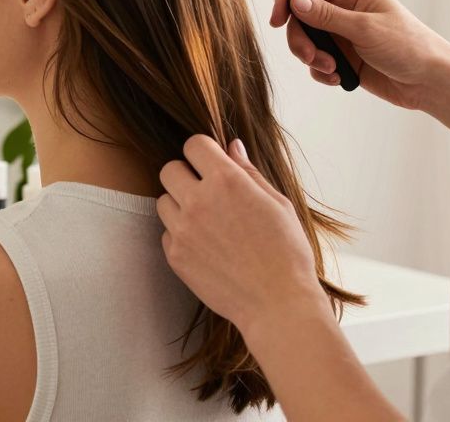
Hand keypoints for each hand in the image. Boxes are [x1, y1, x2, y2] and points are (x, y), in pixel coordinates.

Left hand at [157, 135, 327, 334]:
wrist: (278, 304)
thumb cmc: (286, 252)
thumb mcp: (277, 204)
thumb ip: (248, 171)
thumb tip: (231, 145)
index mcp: (227, 181)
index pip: (193, 145)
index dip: (204, 152)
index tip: (213, 165)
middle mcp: (198, 201)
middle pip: (169, 169)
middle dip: (186, 175)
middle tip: (208, 193)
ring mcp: (183, 230)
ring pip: (163, 201)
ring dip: (180, 205)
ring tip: (208, 222)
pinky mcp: (175, 256)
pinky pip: (167, 233)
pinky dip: (181, 235)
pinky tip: (206, 246)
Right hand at [271, 0, 449, 109]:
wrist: (430, 82)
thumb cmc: (410, 47)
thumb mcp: (365, 28)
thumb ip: (327, 16)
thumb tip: (296, 1)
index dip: (288, 3)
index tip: (277, 22)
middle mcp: (345, 11)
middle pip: (301, 19)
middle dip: (301, 40)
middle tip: (309, 57)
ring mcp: (343, 35)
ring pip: (306, 43)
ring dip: (312, 59)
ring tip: (332, 69)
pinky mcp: (344, 58)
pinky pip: (316, 62)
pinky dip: (321, 72)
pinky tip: (339, 77)